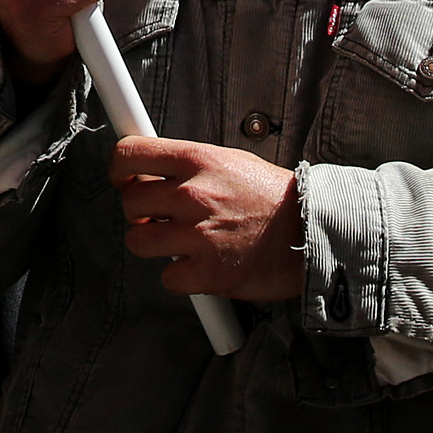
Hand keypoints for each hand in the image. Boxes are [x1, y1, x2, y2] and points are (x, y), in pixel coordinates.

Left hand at [110, 137, 302, 301]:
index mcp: (198, 160)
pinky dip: (180, 277)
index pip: (130, 155)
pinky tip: (199, 266)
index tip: (123, 180)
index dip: (118, 170)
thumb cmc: (274, 199)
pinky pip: (167, 277)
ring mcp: (199, 235)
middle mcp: (193, 194)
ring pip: (138, 241)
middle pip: (130, 203)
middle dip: (139, 213)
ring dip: (153, 244)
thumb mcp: (231, 161)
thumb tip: (150, 173)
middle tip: (159, 218)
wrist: (313, 233)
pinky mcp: (207, 273)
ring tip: (178, 242)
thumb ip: (190, 166)